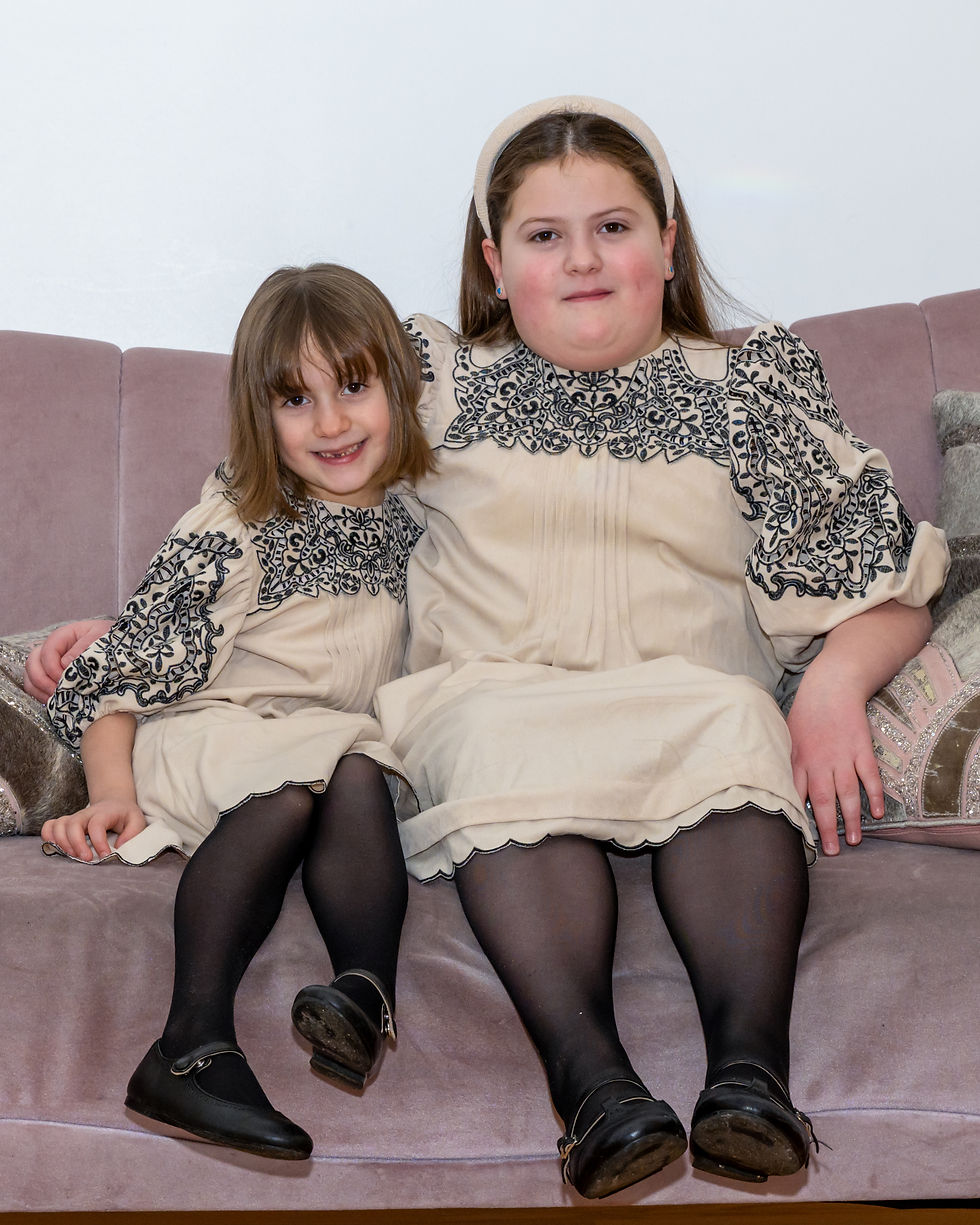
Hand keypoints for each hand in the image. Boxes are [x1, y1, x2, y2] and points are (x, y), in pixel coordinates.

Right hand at [23, 619, 112, 701]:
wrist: (125, 652)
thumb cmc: (115, 642)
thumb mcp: (103, 639)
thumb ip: (85, 649)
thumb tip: (65, 664)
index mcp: (65, 636)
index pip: (47, 650)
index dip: (52, 666)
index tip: (64, 680)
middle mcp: (55, 649)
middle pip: (33, 662)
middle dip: (42, 679)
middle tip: (57, 692)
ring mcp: (52, 664)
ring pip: (31, 675)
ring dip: (39, 689)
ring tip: (55, 699)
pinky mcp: (54, 678)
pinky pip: (36, 687)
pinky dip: (40, 695)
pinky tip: (53, 702)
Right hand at [40, 799, 146, 861]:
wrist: (114, 803)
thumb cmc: (125, 815)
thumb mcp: (137, 820)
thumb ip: (133, 833)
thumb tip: (119, 847)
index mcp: (104, 812)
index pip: (96, 825)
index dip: (98, 842)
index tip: (105, 856)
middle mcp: (86, 814)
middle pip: (73, 824)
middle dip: (77, 843)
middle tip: (86, 859)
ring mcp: (74, 818)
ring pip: (59, 825)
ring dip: (62, 842)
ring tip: (72, 856)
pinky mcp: (66, 823)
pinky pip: (49, 826)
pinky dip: (48, 837)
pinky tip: (57, 848)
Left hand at [785, 669, 883, 856]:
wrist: (831, 687)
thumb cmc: (806, 714)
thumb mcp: (786, 737)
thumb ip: (786, 763)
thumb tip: (779, 786)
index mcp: (797, 761)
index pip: (796, 795)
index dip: (798, 818)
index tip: (800, 839)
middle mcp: (819, 762)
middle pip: (821, 800)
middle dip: (826, 828)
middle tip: (831, 851)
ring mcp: (842, 756)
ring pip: (847, 794)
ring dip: (851, 819)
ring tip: (854, 840)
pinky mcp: (861, 750)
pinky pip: (870, 777)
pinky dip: (875, 795)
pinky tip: (879, 813)